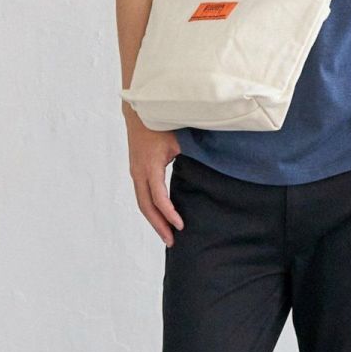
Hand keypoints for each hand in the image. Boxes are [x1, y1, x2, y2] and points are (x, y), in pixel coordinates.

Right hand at [127, 118, 184, 245]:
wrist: (140, 109)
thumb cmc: (162, 121)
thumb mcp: (179, 139)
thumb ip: (194, 154)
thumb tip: (215, 168)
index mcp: (150, 165)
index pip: (158, 197)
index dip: (169, 214)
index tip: (181, 226)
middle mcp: (139, 172)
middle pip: (146, 206)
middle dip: (159, 226)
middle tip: (172, 242)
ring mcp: (135, 172)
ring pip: (142, 203)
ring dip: (154, 220)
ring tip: (167, 235)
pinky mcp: (136, 170)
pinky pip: (142, 195)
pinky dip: (151, 209)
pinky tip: (161, 217)